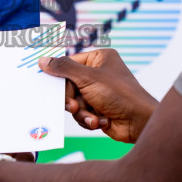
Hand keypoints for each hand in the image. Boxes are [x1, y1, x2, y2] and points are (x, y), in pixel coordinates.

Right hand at [41, 49, 157, 142]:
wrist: (139, 122)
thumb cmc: (119, 94)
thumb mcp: (88, 78)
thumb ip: (63, 68)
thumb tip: (43, 60)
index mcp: (99, 58)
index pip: (70, 64)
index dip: (60, 76)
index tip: (49, 85)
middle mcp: (99, 74)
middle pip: (69, 85)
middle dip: (72, 100)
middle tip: (73, 107)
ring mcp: (99, 92)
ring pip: (74, 102)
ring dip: (82, 112)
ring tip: (93, 117)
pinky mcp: (99, 109)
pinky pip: (82, 113)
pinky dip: (88, 119)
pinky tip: (100, 122)